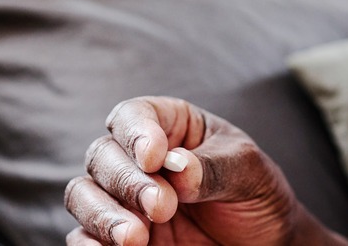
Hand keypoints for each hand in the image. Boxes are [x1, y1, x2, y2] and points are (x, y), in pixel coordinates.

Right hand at [64, 96, 347, 245]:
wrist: (265, 244)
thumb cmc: (257, 195)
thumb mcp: (249, 173)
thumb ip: (214, 168)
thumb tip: (176, 167)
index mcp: (171, 127)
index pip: (135, 115)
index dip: (135, 132)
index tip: (154, 158)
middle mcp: (138, 159)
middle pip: (102, 155)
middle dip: (127, 181)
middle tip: (161, 207)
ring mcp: (125, 199)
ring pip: (83, 194)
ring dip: (102, 214)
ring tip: (136, 238)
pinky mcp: (118, 237)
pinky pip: (83, 237)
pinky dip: (87, 243)